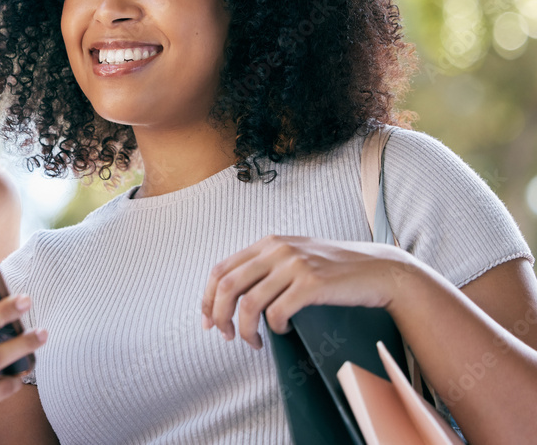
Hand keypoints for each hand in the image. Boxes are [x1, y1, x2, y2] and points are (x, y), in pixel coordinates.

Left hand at [201, 235, 416, 348]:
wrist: (379, 270)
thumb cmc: (336, 270)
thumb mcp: (295, 256)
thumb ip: (266, 267)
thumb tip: (232, 295)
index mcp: (268, 243)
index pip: (221, 269)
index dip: (207, 298)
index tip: (207, 321)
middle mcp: (277, 249)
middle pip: (227, 286)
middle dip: (219, 316)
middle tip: (226, 336)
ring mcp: (294, 265)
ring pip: (249, 303)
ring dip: (245, 329)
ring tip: (254, 342)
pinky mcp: (312, 283)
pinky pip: (277, 312)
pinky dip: (274, 328)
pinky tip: (283, 331)